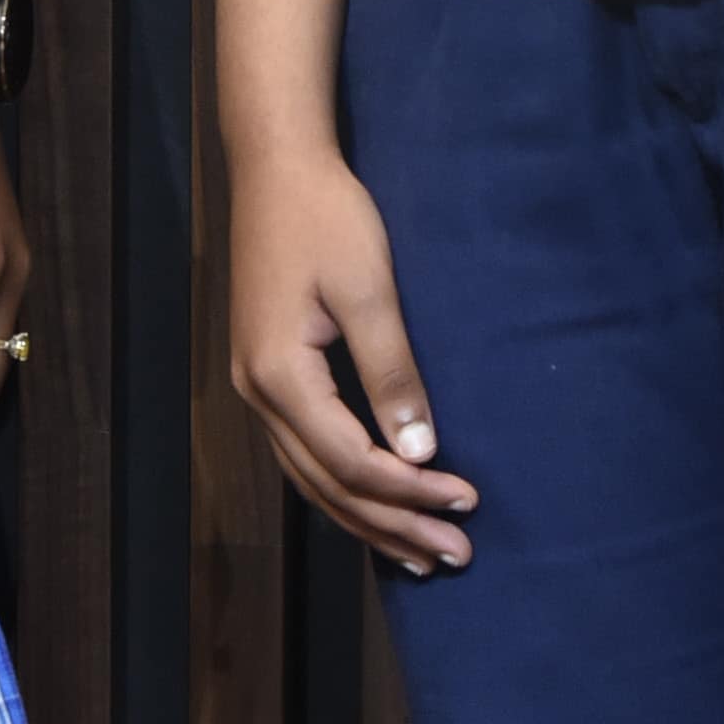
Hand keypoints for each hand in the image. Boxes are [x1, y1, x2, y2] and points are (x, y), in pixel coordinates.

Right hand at [228, 136, 476, 571]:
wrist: (275, 168)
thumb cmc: (327, 218)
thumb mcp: (368, 290)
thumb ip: (392, 373)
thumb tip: (420, 453)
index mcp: (279, 377)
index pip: (352, 462)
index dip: (410, 493)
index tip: (467, 502)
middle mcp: (257, 395)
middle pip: (328, 486)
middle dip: (393, 525)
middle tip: (454, 555)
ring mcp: (255, 389)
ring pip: (311, 479)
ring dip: (367, 519)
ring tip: (418, 554)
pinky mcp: (267, 377)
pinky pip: (304, 455)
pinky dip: (343, 489)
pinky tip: (374, 507)